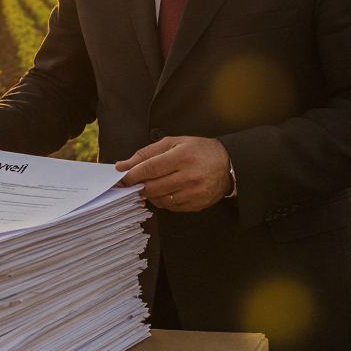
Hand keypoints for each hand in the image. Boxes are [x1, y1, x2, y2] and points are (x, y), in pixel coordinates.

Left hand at [115, 136, 232, 211]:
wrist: (228, 163)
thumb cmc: (198, 150)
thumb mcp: (173, 143)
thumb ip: (146, 153)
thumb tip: (122, 166)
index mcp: (182, 156)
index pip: (149, 169)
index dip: (132, 175)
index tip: (122, 177)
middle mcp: (189, 176)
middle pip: (152, 187)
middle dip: (139, 186)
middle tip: (135, 183)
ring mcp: (194, 193)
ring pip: (160, 200)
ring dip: (150, 194)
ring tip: (152, 185)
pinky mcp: (197, 204)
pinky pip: (171, 208)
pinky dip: (163, 201)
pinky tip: (166, 191)